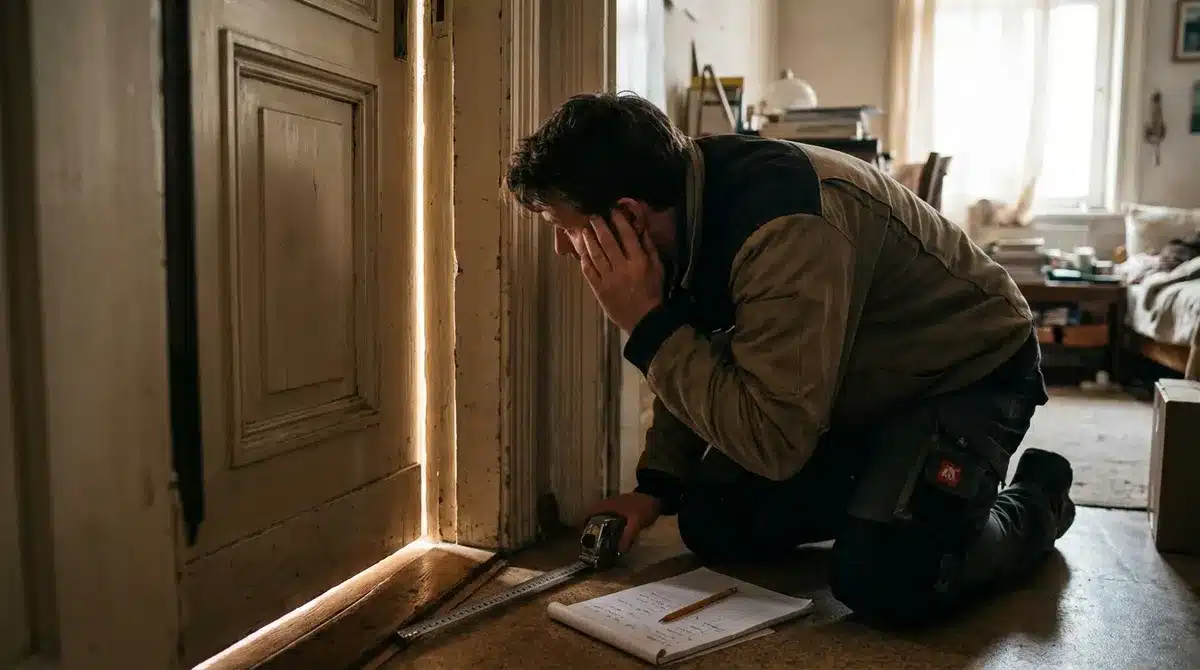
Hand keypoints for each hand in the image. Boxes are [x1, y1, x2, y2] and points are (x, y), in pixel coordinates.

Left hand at [579, 210, 664, 332]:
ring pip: (595, 254)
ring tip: (584, 229)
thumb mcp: (657, 268)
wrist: (643, 319)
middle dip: (599, 226)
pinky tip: (582, 249)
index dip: (619, 221)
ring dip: (588, 240)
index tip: (612, 210)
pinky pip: (589, 271)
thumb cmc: (652, 291)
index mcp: (638, 262)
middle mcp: (622, 268)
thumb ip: (649, 247)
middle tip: (593, 215)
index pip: (627, 236)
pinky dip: (584, 258)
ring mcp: (608, 279)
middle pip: (607, 242)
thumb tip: (641, 227)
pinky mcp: (599, 289)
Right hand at [586, 492, 662, 552]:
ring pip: (601, 518)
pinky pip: (610, 519)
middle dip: (591, 529)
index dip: (582, 524)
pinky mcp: (621, 510)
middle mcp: (608, 505)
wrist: (657, 495)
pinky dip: (608, 527)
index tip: (583, 537)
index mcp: (607, 505)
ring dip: (599, 529)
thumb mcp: (636, 522)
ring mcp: (614, 506)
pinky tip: (613, 537)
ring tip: (600, 543)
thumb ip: (628, 536)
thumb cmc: (644, 507)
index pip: (588, 512)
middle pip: (593, 517)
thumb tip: (619, 551)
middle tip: (592, 544)